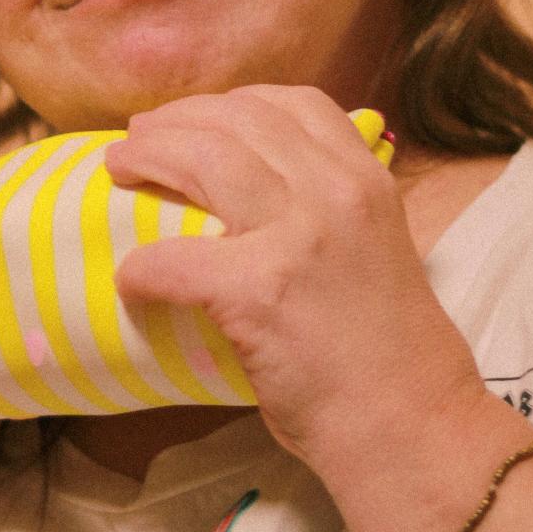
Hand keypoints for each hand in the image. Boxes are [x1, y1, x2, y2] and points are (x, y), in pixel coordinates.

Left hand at [105, 86, 484, 478]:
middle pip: (237, 120)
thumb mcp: (377, 253)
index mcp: (368, 180)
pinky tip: (130, 280)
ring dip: (148, 158)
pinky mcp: (257, 291)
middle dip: (175, 121)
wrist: (413, 428)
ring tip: (119, 171)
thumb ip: (330, 216)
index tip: (195, 120)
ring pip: (202, 159)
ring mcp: (298, 237)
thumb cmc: (391, 358)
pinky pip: (172, 259)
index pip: (294, 103)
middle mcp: (337, 192)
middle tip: (136, 141)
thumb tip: (258, 206)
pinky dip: (141, 268)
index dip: (230, 103)